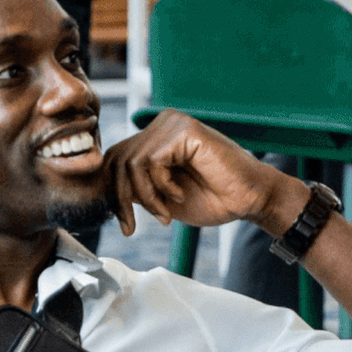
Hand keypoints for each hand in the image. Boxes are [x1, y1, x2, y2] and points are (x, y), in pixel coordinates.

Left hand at [102, 110, 304, 236]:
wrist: (249, 200)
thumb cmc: (212, 198)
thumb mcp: (160, 197)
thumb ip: (135, 188)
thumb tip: (102, 191)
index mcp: (155, 139)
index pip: (115, 160)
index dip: (113, 194)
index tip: (125, 225)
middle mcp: (161, 125)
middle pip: (117, 161)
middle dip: (122, 200)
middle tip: (133, 227)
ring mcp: (172, 124)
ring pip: (132, 163)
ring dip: (146, 197)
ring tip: (164, 213)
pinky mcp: (183, 129)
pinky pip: (152, 160)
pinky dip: (161, 186)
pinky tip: (179, 196)